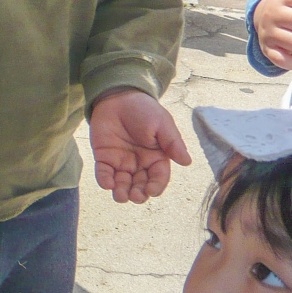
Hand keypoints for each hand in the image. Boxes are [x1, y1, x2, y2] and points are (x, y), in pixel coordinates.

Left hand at [90, 89, 191, 203]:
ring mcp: (121, 162)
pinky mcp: (104, 157)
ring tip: (121, 196)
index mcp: (157, 157)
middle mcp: (139, 164)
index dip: (156, 186)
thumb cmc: (144, 110)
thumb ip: (172, 143)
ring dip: (121, 192)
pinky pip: (104, 173)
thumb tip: (187, 162)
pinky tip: (107, 184)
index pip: (158, 177)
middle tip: (135, 196)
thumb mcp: (162, 123)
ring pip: (122, 183)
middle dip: (138, 194)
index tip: (152, 191)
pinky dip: (104, 180)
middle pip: (140, 185)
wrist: (118, 96)